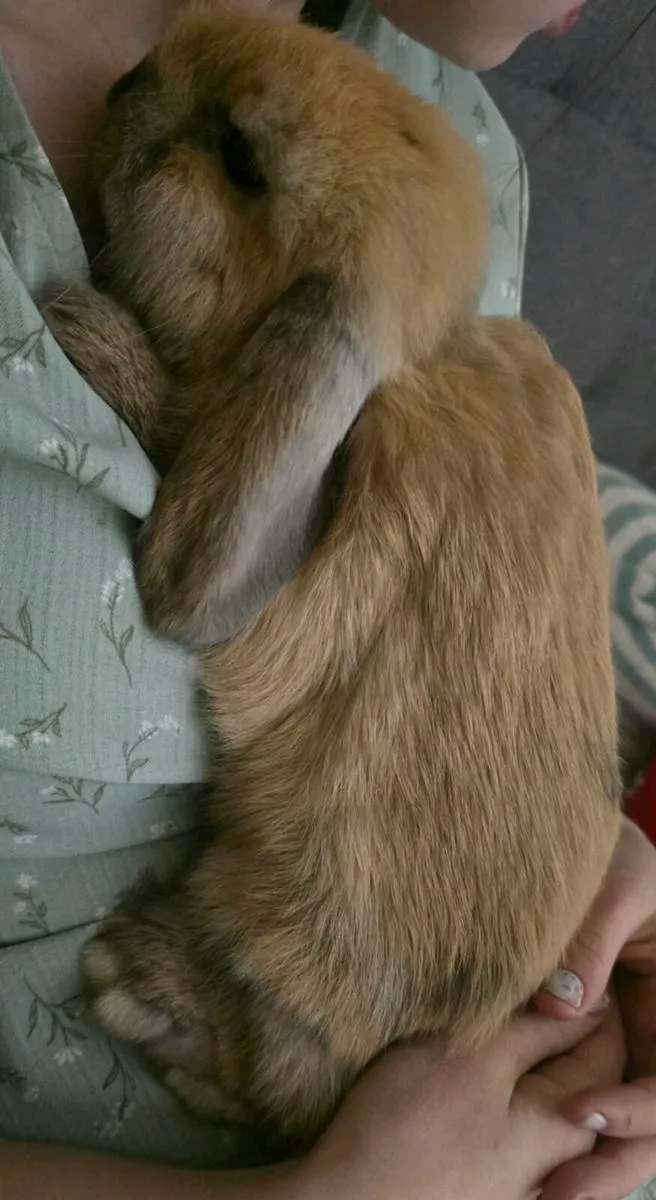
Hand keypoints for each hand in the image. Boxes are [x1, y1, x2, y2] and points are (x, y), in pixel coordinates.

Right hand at [291, 1004, 623, 1199]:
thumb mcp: (477, 1058)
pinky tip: (461, 1059)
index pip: (606, 1042)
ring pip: (535, 1083)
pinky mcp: (482, 1166)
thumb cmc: (411, 1131)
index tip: (544, 959)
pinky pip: (506, 1107)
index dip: (582, 992)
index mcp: (569, 1125)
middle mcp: (555, 1153)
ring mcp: (518, 1165)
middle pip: (572, 1064)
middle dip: (548, 1017)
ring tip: (481, 1013)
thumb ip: (538, 1028)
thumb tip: (587, 998)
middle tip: (508, 981)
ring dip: (516, 1044)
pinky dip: (494, 1074)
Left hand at [536, 816, 655, 1199]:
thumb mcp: (614, 881)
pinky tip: (529, 1161)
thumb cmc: (608, 848)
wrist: (570, 836)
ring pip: (620, 1118)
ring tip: (542, 1194)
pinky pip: (581, 1088)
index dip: (639, 1108)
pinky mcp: (585, 1037)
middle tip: (558, 1193)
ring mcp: (625, 1037)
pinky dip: (564, 1129)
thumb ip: (591, 939)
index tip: (581, 1113)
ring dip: (591, 1161)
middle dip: (616, 1161)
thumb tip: (561, 1007)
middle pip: (655, 1118)